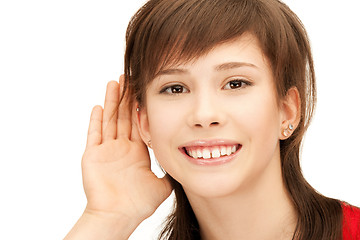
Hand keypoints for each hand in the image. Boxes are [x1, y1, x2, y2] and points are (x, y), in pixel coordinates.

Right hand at [81, 75, 172, 220]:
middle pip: (124, 116)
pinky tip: (98, 107)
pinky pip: (94, 135)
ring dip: (111, 102)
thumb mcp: (161, 186)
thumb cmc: (138, 204)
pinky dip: (96, 121)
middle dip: (126, 97)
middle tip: (129, 77)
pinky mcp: (93, 156)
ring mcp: (106, 151)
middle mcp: (121, 148)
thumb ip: (171, 173)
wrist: (118, 216)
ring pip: (110, 120)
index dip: (140, 107)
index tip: (143, 90)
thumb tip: (186, 166)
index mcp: (136, 152)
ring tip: (115, 83)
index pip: (138, 123)